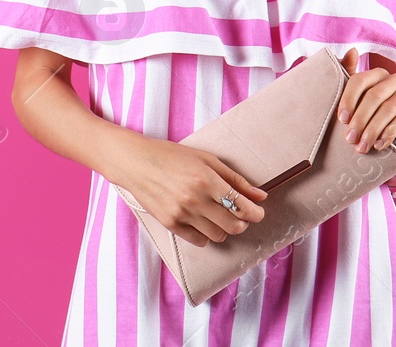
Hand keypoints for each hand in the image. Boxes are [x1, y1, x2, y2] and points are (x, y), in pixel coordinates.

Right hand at [110, 132, 269, 247]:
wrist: (135, 162)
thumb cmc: (171, 156)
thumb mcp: (206, 159)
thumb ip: (234, 179)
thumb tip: (260, 196)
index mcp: (206, 180)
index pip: (241, 206)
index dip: (256, 213)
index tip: (258, 212)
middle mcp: (195, 199)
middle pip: (234, 225)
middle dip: (243, 222)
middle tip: (239, 213)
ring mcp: (182, 214)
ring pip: (219, 236)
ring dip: (225, 229)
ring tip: (219, 216)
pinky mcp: (171, 224)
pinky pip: (200, 241)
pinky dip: (207, 234)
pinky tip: (203, 221)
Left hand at [337, 48, 395, 188]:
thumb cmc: (373, 126)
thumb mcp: (357, 107)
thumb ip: (350, 80)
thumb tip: (351, 50)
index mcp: (378, 74)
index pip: (360, 80)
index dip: (349, 99)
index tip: (341, 119)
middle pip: (374, 95)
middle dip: (360, 119)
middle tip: (350, 139)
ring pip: (388, 108)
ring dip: (373, 129)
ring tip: (362, 146)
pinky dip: (389, 133)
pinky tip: (379, 145)